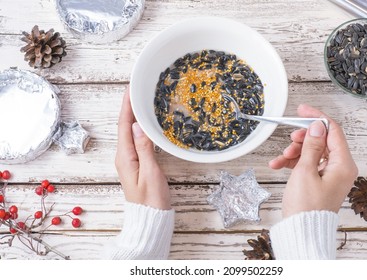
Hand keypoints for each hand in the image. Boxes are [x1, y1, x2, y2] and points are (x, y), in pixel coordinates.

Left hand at [115, 88, 170, 209]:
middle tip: (136, 89)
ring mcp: (130, 159)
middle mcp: (124, 156)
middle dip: (129, 106)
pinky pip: (136, 140)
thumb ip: (144, 149)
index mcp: (125, 157)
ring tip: (141, 101)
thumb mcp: (150, 173)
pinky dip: (140, 128)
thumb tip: (137, 125)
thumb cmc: (151, 199)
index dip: (126, 106)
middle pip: (124, 126)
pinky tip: (146, 123)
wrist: (150, 218)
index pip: (123, 125)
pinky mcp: (137, 163)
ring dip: (134, 115)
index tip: (129, 89)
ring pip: (130, 132)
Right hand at [269, 104, 357, 217]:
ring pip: (311, 151)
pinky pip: (307, 163)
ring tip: (280, 159)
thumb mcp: (305, 171)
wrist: (302, 230)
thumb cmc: (306, 206)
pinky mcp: (319, 180)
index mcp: (343, 164)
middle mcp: (340, 167)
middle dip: (302, 138)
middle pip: (321, 140)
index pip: (332, 130)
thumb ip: (311, 145)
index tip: (302, 109)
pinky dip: (292, 162)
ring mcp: (330, 174)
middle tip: (289, 140)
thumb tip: (317, 125)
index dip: (316, 117)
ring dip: (294, 151)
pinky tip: (277, 165)